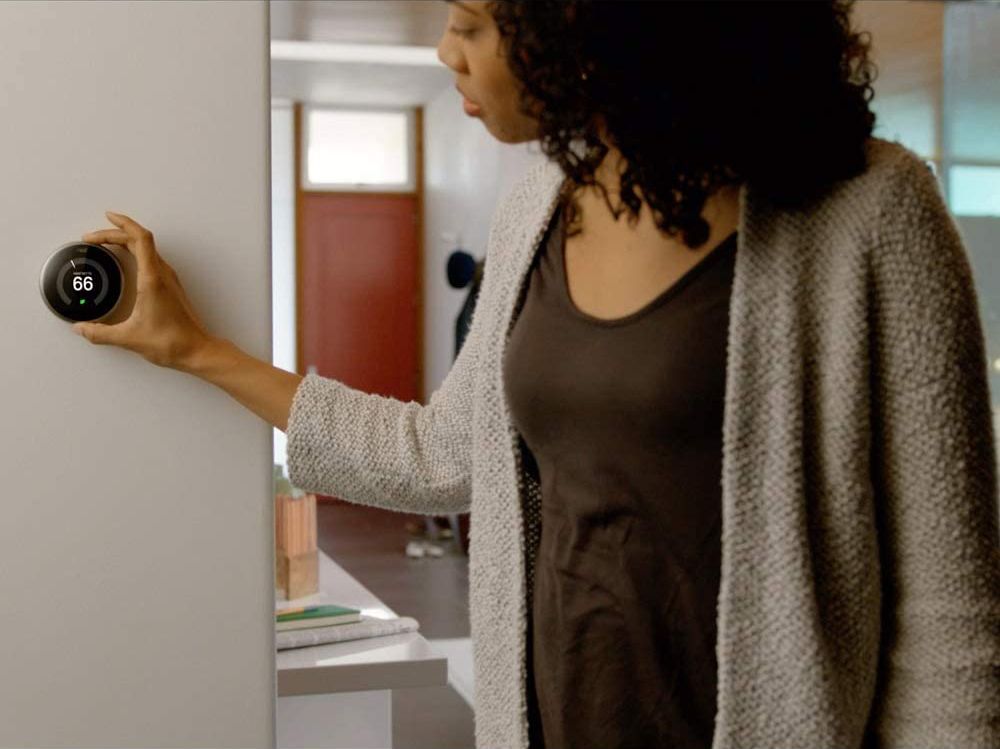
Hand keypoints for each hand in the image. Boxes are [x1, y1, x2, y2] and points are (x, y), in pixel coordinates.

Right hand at [73, 211, 213, 369]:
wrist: (197, 350)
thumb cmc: (172, 342)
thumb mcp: (129, 338)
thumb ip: (100, 333)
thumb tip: (81, 328)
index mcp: (152, 279)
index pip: (140, 239)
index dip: (122, 224)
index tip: (107, 217)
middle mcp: (163, 275)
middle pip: (141, 239)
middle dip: (115, 232)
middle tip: (93, 237)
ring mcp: (169, 279)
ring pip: (147, 248)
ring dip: (126, 240)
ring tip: (107, 242)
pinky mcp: (170, 287)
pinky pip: (152, 259)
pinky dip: (135, 252)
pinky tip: (126, 259)